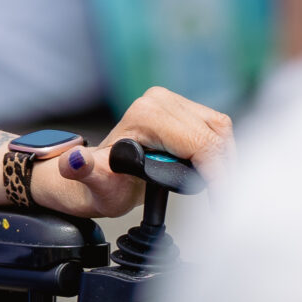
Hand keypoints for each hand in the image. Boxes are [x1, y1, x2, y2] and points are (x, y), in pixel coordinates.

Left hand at [33, 86, 233, 216]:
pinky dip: (221, 153)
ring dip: (226, 162)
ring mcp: (173, 102)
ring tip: (221, 191)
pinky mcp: (184, 108)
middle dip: (224, 170)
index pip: (199, 143)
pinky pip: (217, 128)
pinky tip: (214, 174)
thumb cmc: (102, 183)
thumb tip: (75, 161)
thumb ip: (86, 173)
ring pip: (221, 130)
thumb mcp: (94, 183)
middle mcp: (160, 101)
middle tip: (225, 200)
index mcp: (146, 114)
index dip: (216, 174)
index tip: (222, 201)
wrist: (102, 175)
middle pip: (214, 135)